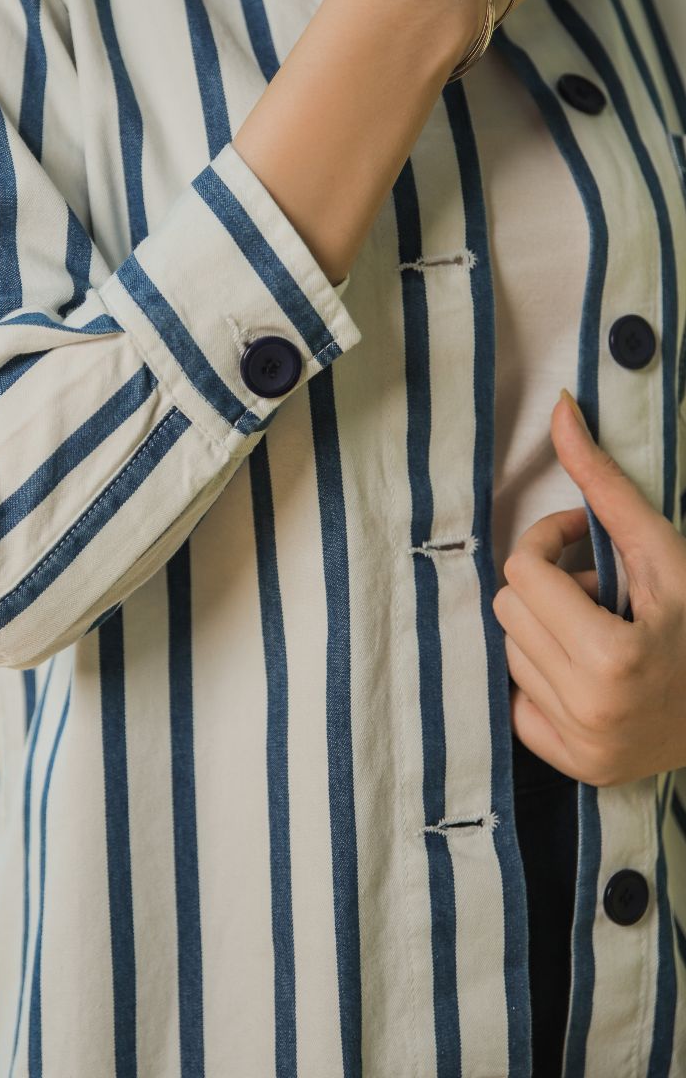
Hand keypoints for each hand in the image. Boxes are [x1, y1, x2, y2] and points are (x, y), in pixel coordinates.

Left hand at [491, 388, 685, 786]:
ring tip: (601, 633)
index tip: (581, 540)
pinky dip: (545, 678)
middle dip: (548, 588)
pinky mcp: (571, 766)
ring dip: (546, 631)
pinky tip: (591, 674)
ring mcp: (579, 746)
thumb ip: (605, 484)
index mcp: (613, 657)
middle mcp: (589, 709)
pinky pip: (516, 700)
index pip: (522, 572)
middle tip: (599, 592)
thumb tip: (560, 406)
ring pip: (509, 649)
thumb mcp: (663, 552)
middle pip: (508, 608)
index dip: (549, 542)